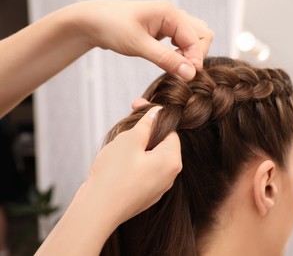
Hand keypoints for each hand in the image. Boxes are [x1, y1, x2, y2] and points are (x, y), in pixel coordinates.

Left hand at [73, 0, 213, 79]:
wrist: (92, 22)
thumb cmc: (112, 27)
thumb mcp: (139, 46)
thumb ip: (166, 59)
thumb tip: (190, 73)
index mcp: (170, 13)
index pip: (197, 39)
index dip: (195, 60)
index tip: (187, 77)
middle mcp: (173, 14)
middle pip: (202, 35)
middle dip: (196, 54)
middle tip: (180, 69)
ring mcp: (169, 21)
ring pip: (194, 37)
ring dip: (190, 53)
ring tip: (174, 64)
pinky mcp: (163, 29)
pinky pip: (182, 40)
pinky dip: (181, 52)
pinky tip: (169, 59)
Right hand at [86, 106, 181, 224]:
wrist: (97, 210)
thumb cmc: (114, 174)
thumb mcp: (130, 140)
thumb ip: (147, 124)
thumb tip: (158, 112)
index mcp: (171, 161)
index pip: (170, 131)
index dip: (153, 116)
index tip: (137, 105)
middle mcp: (169, 176)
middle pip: (161, 144)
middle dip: (144, 132)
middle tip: (127, 123)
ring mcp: (157, 188)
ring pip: (150, 158)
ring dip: (137, 147)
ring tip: (118, 144)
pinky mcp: (144, 195)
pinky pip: (143, 172)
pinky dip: (133, 163)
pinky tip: (117, 161)